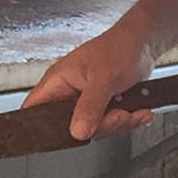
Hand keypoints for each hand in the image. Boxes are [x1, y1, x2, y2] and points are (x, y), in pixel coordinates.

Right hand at [25, 24, 160, 143]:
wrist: (143, 43)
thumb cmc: (119, 47)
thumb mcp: (103, 78)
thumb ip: (90, 107)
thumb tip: (78, 132)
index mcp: (57, 82)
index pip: (34, 110)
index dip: (40, 127)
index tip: (64, 133)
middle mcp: (68, 94)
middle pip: (70, 127)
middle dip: (100, 126)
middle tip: (117, 115)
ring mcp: (85, 101)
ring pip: (94, 128)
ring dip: (118, 124)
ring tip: (131, 110)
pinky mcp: (102, 106)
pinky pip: (109, 124)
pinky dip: (127, 120)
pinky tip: (138, 111)